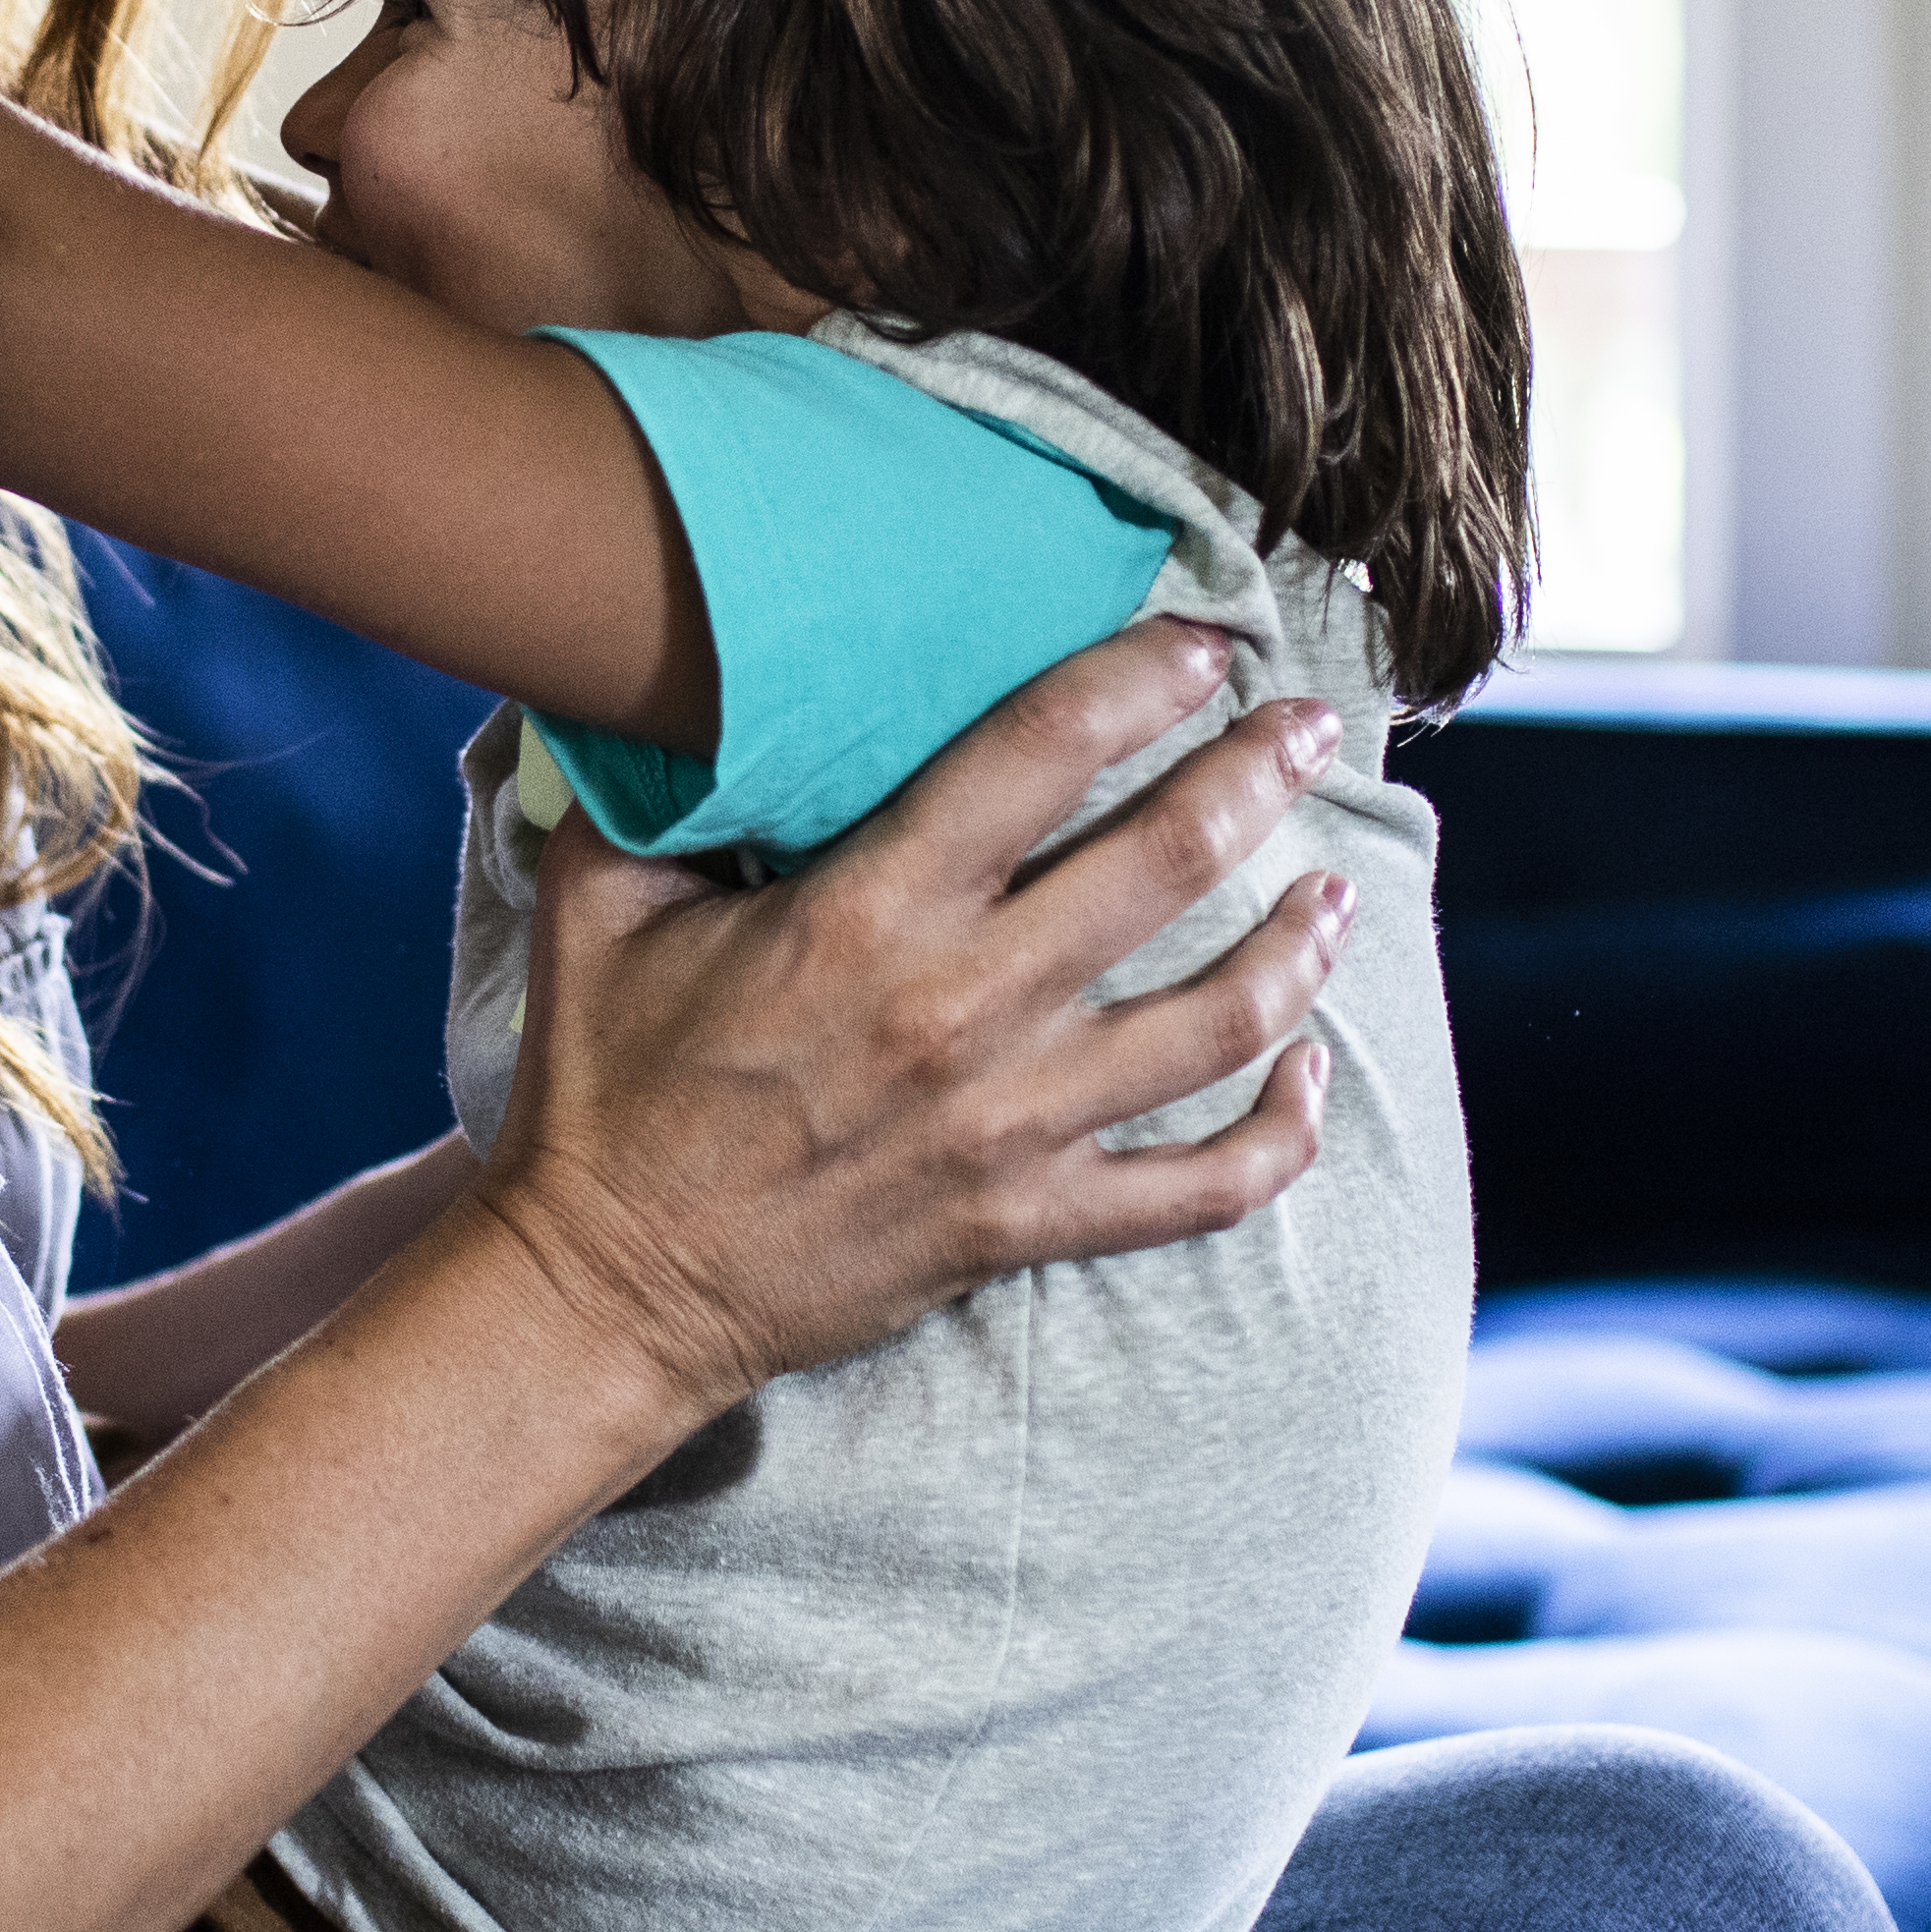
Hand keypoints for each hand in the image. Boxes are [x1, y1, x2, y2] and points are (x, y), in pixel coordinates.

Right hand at [473, 619, 1353, 1415]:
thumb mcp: (595, 906)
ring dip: (1299, 946)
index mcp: (863, 913)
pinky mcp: (1028, 1224)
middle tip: (1309, 724)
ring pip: (1217, 1022)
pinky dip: (1280, 1137)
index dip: (1139, 678)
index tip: (1202, 640)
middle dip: (1258, 774)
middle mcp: (961, 1011)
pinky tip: (1310, 1079)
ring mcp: (1010, 1127)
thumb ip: (643, 785)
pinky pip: (1201, 1190)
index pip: (1039, 754)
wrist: (609, 1291)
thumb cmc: (604, 1088)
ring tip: (1334, 888)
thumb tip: (658, 675)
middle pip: (1166, 865)